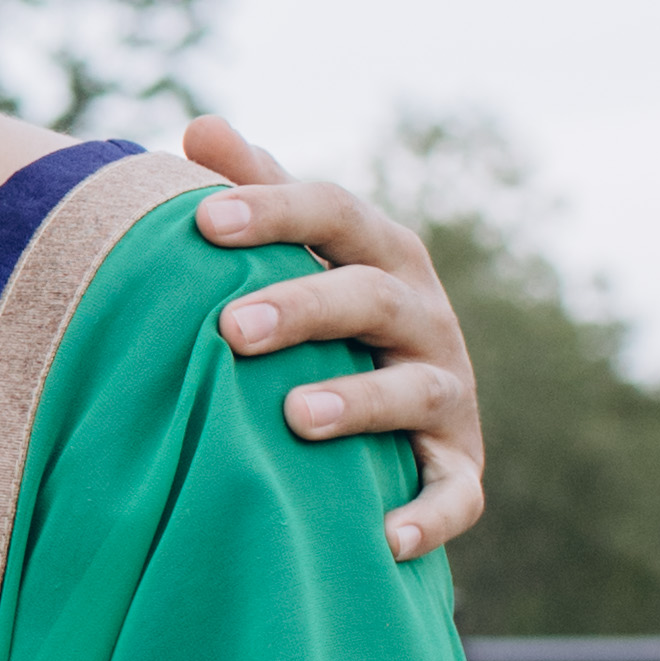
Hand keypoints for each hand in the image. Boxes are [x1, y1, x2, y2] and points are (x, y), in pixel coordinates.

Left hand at [179, 117, 485, 563]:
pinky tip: (385, 536)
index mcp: (381, 254)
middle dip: (303, 308)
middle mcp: (424, 316)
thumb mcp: (301, 251)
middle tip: (228, 327)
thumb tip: (200, 124)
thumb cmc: (328, 314)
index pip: (333, 214)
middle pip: (370, 297)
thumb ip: (258, 192)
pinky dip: (429, 515)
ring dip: (358, 403)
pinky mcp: (460, 467)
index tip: (199, 222)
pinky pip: (455, 494)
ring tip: (292, 417)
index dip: (272, 212)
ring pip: (413, 392)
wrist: (403, 411)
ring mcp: (447, 392)